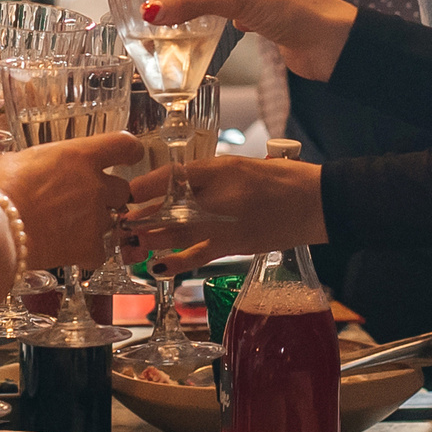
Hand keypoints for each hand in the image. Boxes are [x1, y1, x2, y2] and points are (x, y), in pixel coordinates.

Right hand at [0, 133, 142, 270]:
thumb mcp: (15, 161)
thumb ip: (39, 162)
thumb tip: (34, 166)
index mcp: (79, 156)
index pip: (123, 145)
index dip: (130, 151)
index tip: (130, 155)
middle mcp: (94, 184)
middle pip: (122, 190)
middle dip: (107, 196)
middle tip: (83, 201)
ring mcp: (95, 217)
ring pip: (110, 221)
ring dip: (94, 224)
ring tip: (64, 228)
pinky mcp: (88, 247)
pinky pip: (99, 251)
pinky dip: (87, 253)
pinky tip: (67, 251)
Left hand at [122, 156, 325, 273]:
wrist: (315, 203)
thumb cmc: (279, 179)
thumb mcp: (239, 165)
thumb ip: (207, 175)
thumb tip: (174, 187)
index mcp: (219, 169)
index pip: (171, 177)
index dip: (144, 187)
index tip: (125, 192)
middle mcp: (217, 196)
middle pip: (167, 207)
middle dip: (139, 216)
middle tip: (117, 222)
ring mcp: (223, 224)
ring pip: (175, 233)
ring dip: (148, 240)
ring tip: (127, 244)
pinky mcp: (232, 246)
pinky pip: (197, 256)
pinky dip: (176, 262)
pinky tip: (157, 267)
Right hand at [144, 0, 356, 81]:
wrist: (329, 41)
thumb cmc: (292, 5)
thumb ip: (192, 2)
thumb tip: (151, 9)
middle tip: (167, 0)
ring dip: (203, 4)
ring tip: (179, 16)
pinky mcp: (265, 18)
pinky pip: (234, 15)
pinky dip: (220, 21)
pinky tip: (211, 30)